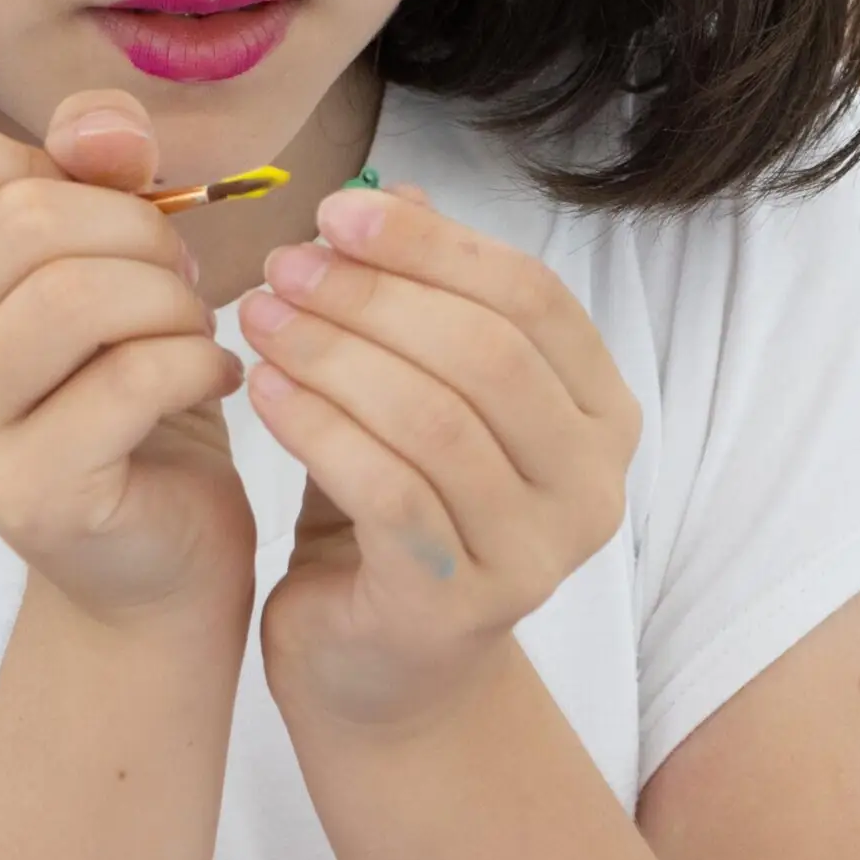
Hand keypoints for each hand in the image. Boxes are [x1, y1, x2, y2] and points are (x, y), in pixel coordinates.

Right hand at [0, 90, 255, 632]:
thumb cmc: (118, 382)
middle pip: (22, 218)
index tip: (94, 219)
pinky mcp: (22, 495)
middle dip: (138, 232)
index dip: (36, 158)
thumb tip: (111, 129)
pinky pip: (129, 378)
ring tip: (189, 330)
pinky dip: (197, 361)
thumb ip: (94, 165)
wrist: (149, 553)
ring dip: (168, 299)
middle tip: (176, 281)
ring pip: (74, 295)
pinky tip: (210, 378)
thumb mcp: (103, 250)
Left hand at [238, 186, 640, 733]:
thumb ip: (420, 298)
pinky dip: (319, 428)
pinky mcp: (458, 607)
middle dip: (373, 295)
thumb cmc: (399, 510)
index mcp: (600, 412)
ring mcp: (535, 554)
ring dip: (333, 353)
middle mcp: (591, 485)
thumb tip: (389, 189)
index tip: (333, 209)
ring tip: (259, 315)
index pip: (531, 296)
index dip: (431, 242)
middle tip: (283, 265)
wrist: (379, 669)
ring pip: (432, 419)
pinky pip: (386, 492)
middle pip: (484, 352)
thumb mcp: (414, 390)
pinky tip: (261, 390)